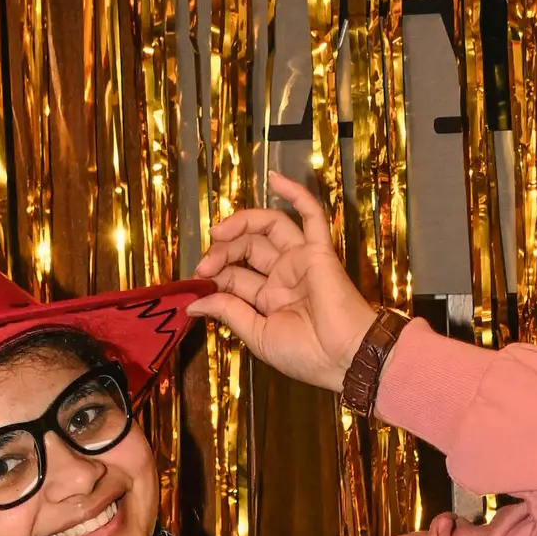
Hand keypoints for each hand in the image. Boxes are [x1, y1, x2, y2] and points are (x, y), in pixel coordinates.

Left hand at [193, 172, 376, 394]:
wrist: (344, 357)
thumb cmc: (306, 354)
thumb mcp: (258, 335)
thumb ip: (228, 313)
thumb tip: (192, 303)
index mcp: (269, 299)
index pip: (234, 275)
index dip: (213, 276)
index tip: (194, 286)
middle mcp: (283, 276)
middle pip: (247, 247)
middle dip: (221, 253)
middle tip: (204, 266)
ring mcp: (300, 260)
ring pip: (268, 227)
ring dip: (241, 224)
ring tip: (219, 233)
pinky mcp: (319, 250)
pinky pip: (311, 215)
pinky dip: (296, 194)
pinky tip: (274, 178)